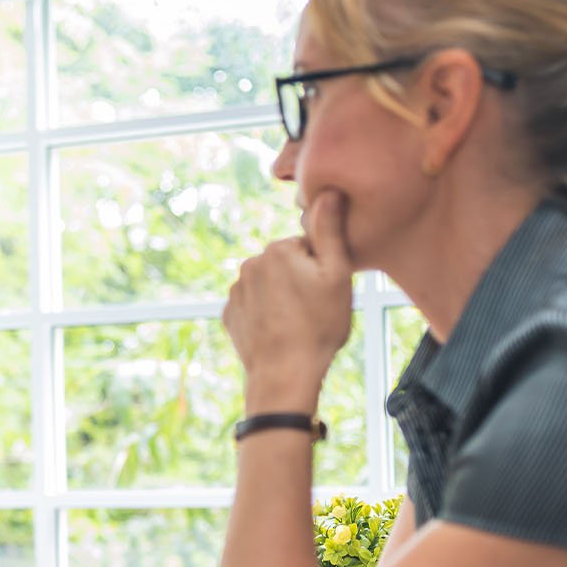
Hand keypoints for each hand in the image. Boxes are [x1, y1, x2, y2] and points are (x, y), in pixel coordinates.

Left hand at [222, 190, 354, 410]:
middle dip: (300, 280)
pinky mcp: (229, 315)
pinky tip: (278, 332)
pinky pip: (253, 306)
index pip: (307, 247)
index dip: (322, 268)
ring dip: (282, 297)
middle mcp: (250, 264)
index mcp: (277, 250)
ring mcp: (235, 291)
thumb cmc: (318, 327)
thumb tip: (326, 191)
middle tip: (313, 309)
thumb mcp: (337, 275)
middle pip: (286, 264)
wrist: (284, 375)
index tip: (325, 292)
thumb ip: (330, 230)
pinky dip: (265, 314)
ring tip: (296, 323)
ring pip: (269, 285)